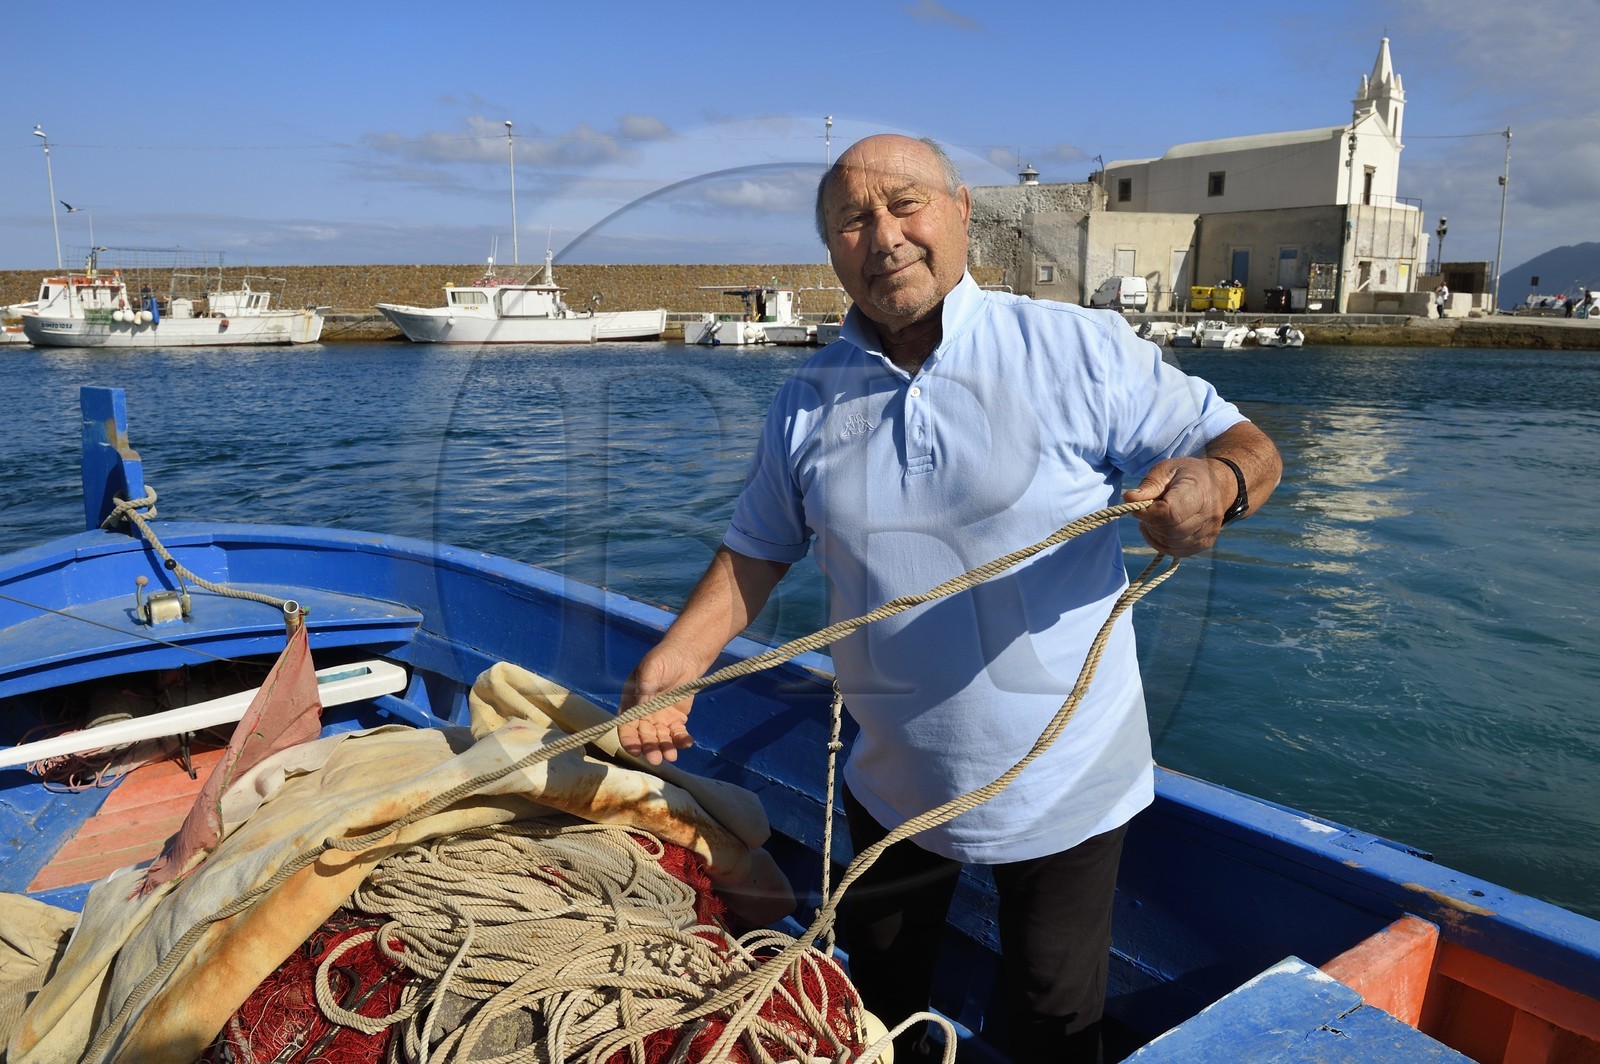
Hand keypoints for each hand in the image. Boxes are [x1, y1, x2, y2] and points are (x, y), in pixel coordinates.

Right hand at [617, 645, 702, 764]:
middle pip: (644, 736)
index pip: (626, 725)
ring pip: (660, 738)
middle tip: (656, 759)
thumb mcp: (650, 670)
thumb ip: (645, 688)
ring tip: (671, 757)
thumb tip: (641, 707)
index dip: (629, 739)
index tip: (634, 750)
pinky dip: (681, 740)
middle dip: (649, 748)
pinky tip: (686, 743)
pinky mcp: (676, 719)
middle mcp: (644, 715)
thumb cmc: (662, 659)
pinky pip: (677, 733)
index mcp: (631, 703)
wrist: (685, 656)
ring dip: (664, 748)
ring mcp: (660, 719)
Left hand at [1122, 457, 1232, 556]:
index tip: (1138, 506)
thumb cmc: (1187, 474)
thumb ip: (1148, 485)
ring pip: (1172, 543)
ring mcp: (1209, 531)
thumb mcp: (1166, 469)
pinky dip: (1161, 544)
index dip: (1149, 513)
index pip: (1170, 513)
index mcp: (1198, 491)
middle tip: (1145, 510)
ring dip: (1154, 534)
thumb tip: (1129, 499)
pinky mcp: (1206, 542)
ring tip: (1152, 518)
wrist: (1217, 484)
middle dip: (1150, 522)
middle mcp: (1208, 514)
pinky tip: (1157, 530)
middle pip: (1170, 530)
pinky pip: (1177, 551)